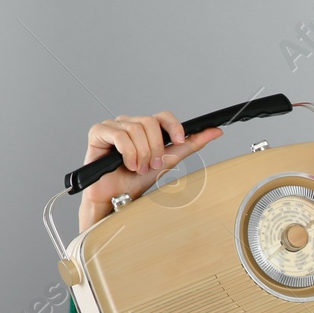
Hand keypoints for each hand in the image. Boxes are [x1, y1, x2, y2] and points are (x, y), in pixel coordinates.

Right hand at [78, 112, 224, 232]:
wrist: (116, 196)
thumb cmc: (137, 180)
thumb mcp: (168, 161)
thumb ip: (190, 146)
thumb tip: (215, 131)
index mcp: (145, 128)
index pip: (163, 115)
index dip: (174, 126)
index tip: (181, 141)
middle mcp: (129, 123)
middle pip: (150, 122)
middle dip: (156, 148)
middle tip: (153, 165)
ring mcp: (113, 126)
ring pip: (136, 129)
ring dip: (142, 153)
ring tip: (139, 168)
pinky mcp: (98, 132)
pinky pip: (119, 135)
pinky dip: (128, 152)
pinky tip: (128, 165)